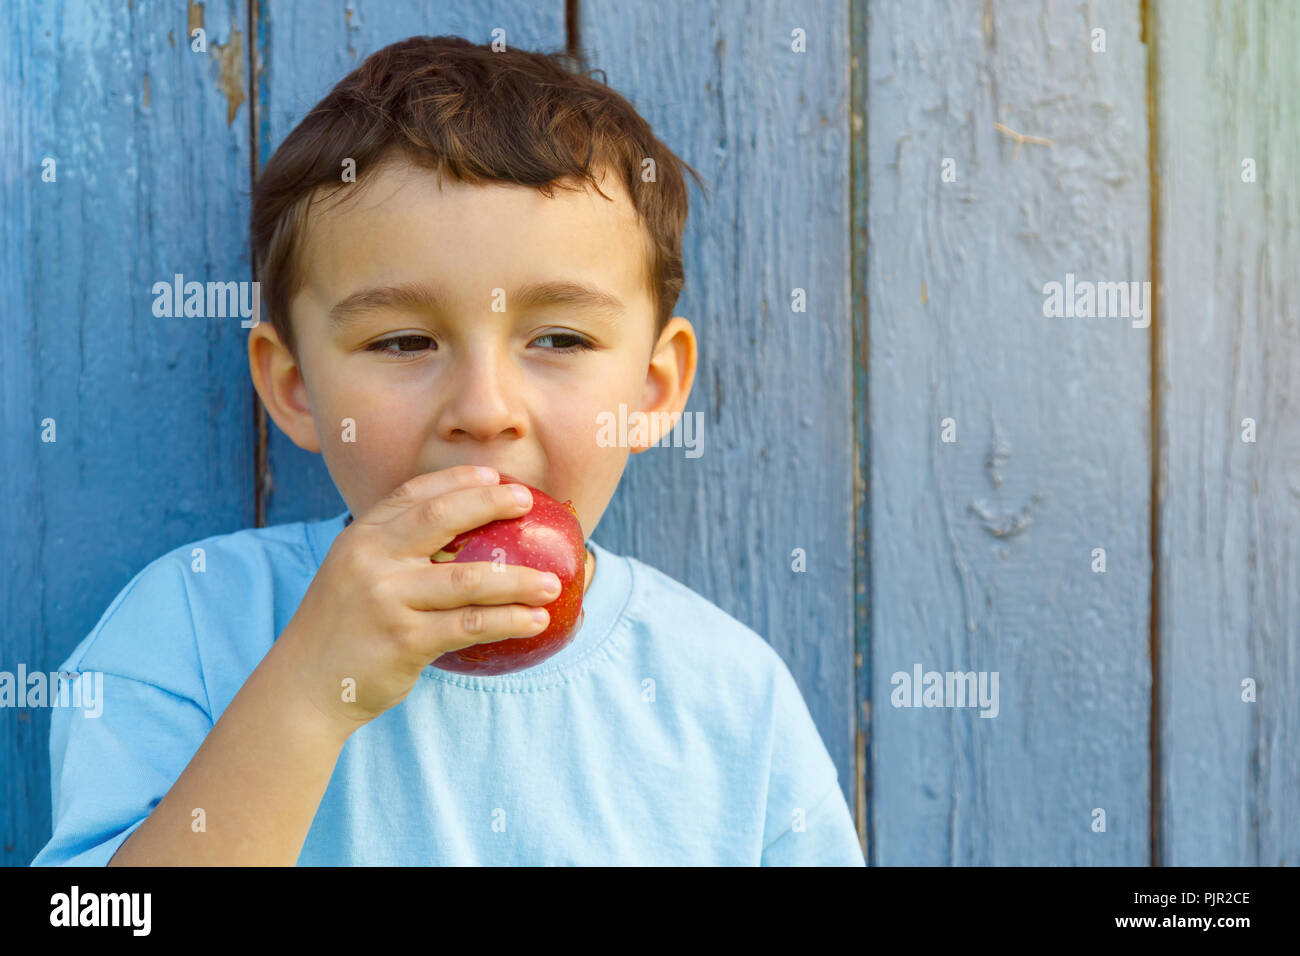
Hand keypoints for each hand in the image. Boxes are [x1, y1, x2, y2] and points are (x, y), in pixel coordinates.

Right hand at [278, 466, 561, 735]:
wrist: (304, 686)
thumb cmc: (343, 628)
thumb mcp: (354, 574)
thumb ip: (395, 551)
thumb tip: (464, 534)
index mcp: (361, 537)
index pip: (413, 494)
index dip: (456, 481)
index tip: (495, 477)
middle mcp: (370, 560)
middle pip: (441, 519)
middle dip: (490, 505)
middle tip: (527, 504)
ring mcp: (387, 599)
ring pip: (468, 580)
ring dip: (518, 579)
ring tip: (553, 582)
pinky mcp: (405, 640)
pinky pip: (470, 625)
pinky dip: (509, 621)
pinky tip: (536, 621)